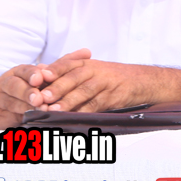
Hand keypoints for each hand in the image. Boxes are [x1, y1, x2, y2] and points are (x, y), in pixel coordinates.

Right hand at [0, 65, 45, 126]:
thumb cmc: (20, 90)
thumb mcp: (31, 80)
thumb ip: (44, 78)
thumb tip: (57, 74)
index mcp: (18, 73)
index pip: (24, 70)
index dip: (32, 74)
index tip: (39, 79)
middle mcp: (7, 84)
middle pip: (14, 85)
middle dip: (27, 92)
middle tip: (39, 98)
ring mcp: (0, 99)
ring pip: (11, 102)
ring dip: (26, 106)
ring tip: (40, 109)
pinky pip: (10, 115)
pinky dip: (22, 117)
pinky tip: (33, 117)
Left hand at [29, 48, 146, 112]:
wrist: (140, 80)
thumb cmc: (109, 77)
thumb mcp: (91, 69)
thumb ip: (68, 74)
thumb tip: (41, 80)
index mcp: (85, 63)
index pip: (66, 64)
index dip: (53, 70)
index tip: (40, 76)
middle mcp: (94, 71)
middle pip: (73, 78)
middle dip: (57, 88)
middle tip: (42, 97)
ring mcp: (104, 83)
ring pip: (84, 92)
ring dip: (68, 102)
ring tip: (54, 110)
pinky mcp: (112, 97)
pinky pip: (96, 104)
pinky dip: (84, 111)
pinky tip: (73, 117)